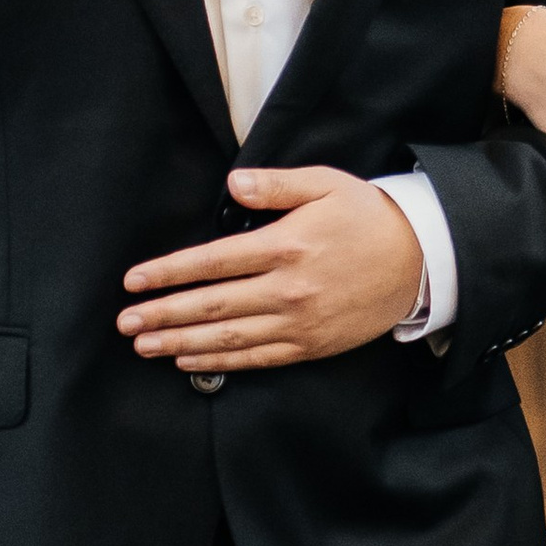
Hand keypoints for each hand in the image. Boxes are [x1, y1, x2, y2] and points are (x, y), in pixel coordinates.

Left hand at [119, 167, 426, 371]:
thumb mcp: (326, 184)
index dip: (169, 273)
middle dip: (163, 315)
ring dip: (180, 344)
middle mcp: (288, 288)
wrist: (420, 260)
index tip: (135, 281)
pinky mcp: (311, 345)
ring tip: (145, 346)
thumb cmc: (369, 216)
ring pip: (228, 338)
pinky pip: (256, 358)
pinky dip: (220, 363)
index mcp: (286, 245)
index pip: (212, 262)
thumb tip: (234, 182)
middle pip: (211, 305)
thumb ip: (277, 185)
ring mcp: (299, 322)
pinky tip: (190, 361)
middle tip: (125, 322)